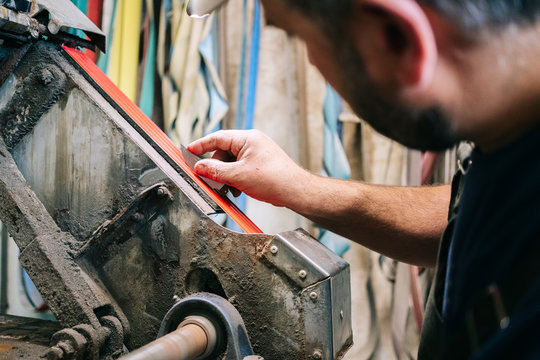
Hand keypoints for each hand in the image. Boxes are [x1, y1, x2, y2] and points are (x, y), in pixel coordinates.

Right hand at [188, 130, 312, 207]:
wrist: (295, 191)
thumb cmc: (273, 179)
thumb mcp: (238, 176)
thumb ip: (215, 171)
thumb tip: (199, 167)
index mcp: (247, 138)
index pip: (217, 137)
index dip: (201, 145)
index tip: (188, 151)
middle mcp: (252, 142)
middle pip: (223, 152)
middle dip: (216, 168)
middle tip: (212, 181)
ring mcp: (257, 153)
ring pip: (231, 163)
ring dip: (226, 177)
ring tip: (230, 190)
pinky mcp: (260, 164)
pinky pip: (241, 168)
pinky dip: (236, 179)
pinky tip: (238, 191)